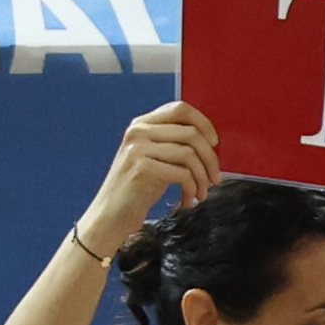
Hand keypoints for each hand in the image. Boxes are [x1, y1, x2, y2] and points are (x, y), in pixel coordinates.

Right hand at [77, 101, 221, 253]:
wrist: (110, 216)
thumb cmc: (136, 190)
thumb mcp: (153, 158)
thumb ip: (172, 144)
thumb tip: (208, 142)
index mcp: (142, 124)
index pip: (180, 109)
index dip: (204, 124)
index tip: (214, 143)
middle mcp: (139, 131)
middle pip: (190, 133)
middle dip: (210, 158)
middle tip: (214, 178)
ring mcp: (138, 149)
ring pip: (189, 154)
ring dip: (202, 178)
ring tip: (201, 193)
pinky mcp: (142, 169)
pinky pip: (182, 173)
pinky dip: (191, 189)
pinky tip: (187, 200)